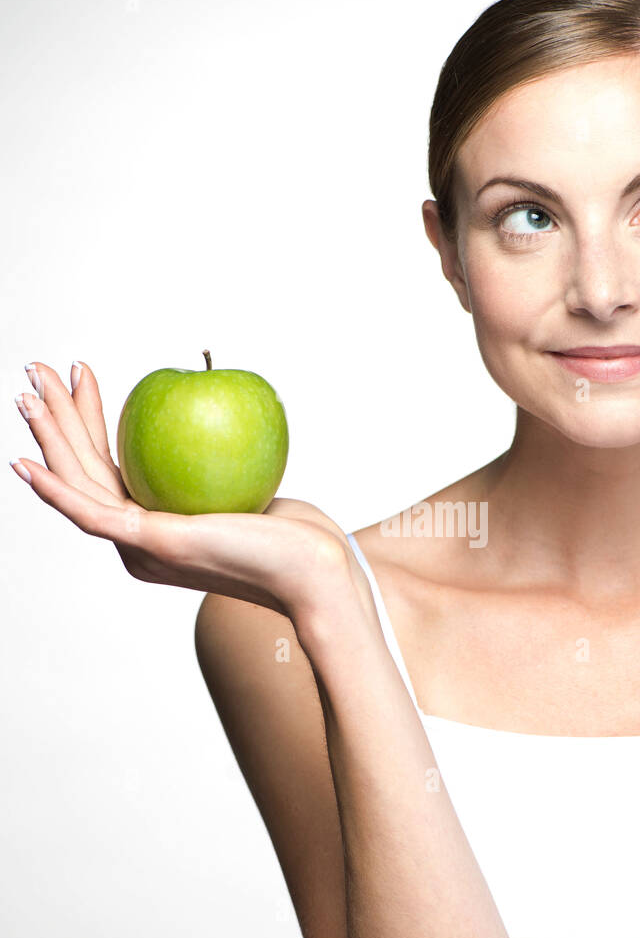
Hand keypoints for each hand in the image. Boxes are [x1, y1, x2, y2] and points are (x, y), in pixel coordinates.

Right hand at [9, 360, 362, 622]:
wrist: (313, 568)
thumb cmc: (293, 532)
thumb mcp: (244, 486)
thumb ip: (216, 466)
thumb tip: (211, 419)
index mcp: (153, 531)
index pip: (108, 467)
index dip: (86, 420)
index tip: (81, 377)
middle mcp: (137, 544)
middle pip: (83, 470)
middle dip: (55, 416)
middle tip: (36, 369)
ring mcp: (140, 548)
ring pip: (79, 484)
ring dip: (49, 436)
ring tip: (30, 392)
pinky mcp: (150, 545)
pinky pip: (90, 513)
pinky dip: (55, 489)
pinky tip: (26, 464)